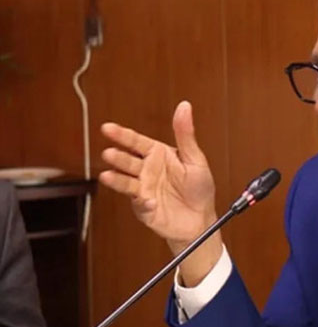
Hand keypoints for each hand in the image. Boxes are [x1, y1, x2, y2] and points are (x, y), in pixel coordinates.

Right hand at [99, 101, 221, 285]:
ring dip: (117, 179)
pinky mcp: (144, 208)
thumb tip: (185, 107)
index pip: (136, 142)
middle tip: (110, 153)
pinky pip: (141, 205)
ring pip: (126, 182)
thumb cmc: (199, 188)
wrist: (201, 219)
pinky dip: (143, 203)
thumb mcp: (195, 158)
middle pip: (127, 161)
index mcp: (158, 155)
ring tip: (108, 176)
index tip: (108, 128)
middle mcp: (147, 171)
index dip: (122, 135)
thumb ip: (186, 134)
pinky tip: (148, 201)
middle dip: (117, 157)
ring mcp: (143, 189)